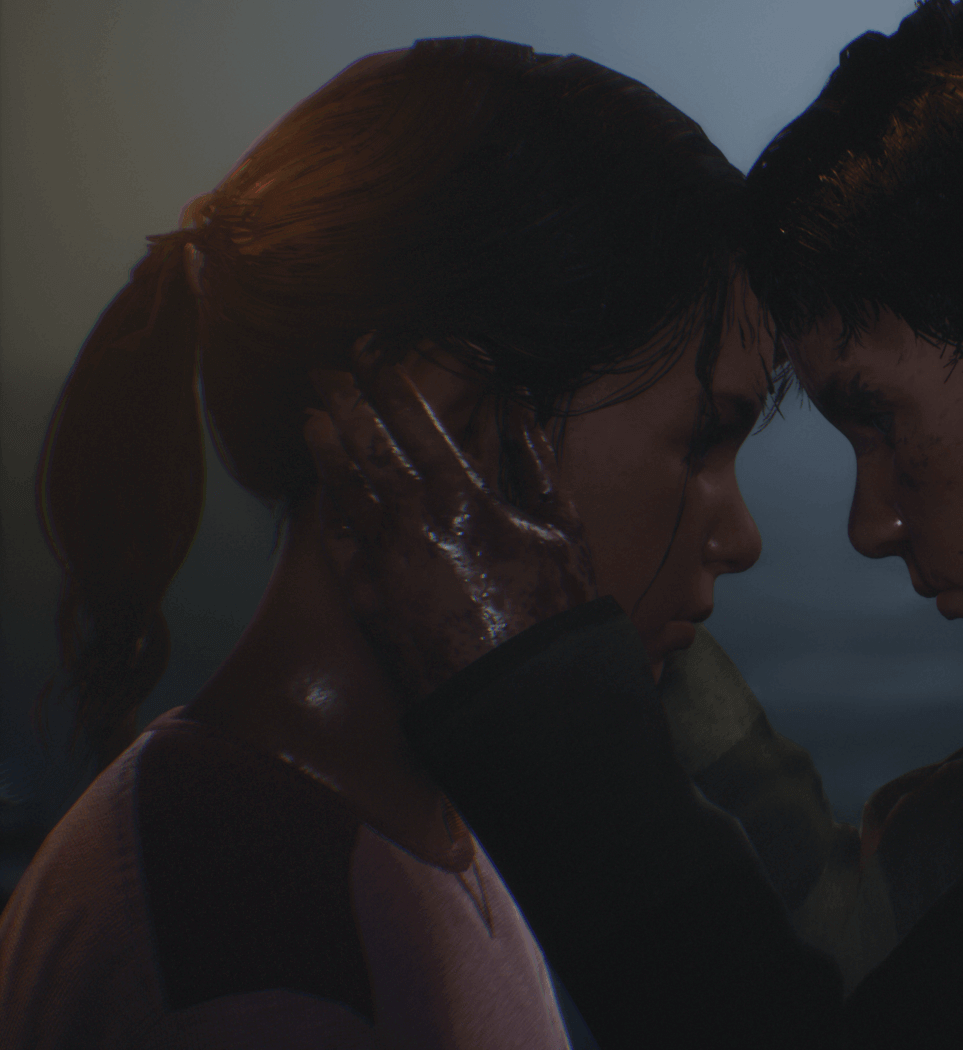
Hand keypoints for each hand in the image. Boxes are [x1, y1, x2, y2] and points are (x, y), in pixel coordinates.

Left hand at [304, 364, 596, 704]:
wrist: (523, 699)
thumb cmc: (555, 613)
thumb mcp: (562, 528)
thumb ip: (536, 461)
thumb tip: (519, 406)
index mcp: (466, 496)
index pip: (414, 419)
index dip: (388, 380)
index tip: (371, 350)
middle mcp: (414, 520)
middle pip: (368, 442)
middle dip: (345, 399)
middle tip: (325, 368)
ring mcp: (382, 560)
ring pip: (344, 486)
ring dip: (326, 445)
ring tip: (312, 414)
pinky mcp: (366, 598)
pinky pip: (338, 538)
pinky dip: (329, 503)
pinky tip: (323, 484)